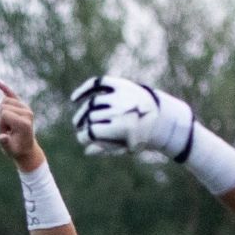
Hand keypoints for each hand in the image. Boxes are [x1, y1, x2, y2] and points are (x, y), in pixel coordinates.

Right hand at [0, 80, 44, 170]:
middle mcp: (27, 112)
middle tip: (8, 130)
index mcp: (25, 122)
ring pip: (5, 101)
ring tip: (8, 125)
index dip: (1, 124)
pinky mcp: (22, 106)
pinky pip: (12, 94)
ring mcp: (25, 108)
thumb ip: (5, 143)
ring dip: (2, 113)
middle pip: (3, 106)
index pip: (4, 113)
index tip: (6, 134)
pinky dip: (5, 88)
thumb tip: (1, 137)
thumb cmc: (17, 150)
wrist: (26, 148)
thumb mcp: (10, 150)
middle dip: (0, 119)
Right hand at [71, 74, 191, 159]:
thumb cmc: (142, 135)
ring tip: (79, 121)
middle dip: (83, 126)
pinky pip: (97, 83)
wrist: (161, 115)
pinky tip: (74, 99)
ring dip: (82, 113)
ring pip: (92, 103)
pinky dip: (84, 89)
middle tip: (82, 131)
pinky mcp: (120, 84)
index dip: (83, 137)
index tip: (83, 139)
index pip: (92, 132)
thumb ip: (107, 149)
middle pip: (91, 118)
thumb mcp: (127, 147)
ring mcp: (120, 95)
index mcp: (123, 127)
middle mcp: (121, 109)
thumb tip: (87, 150)